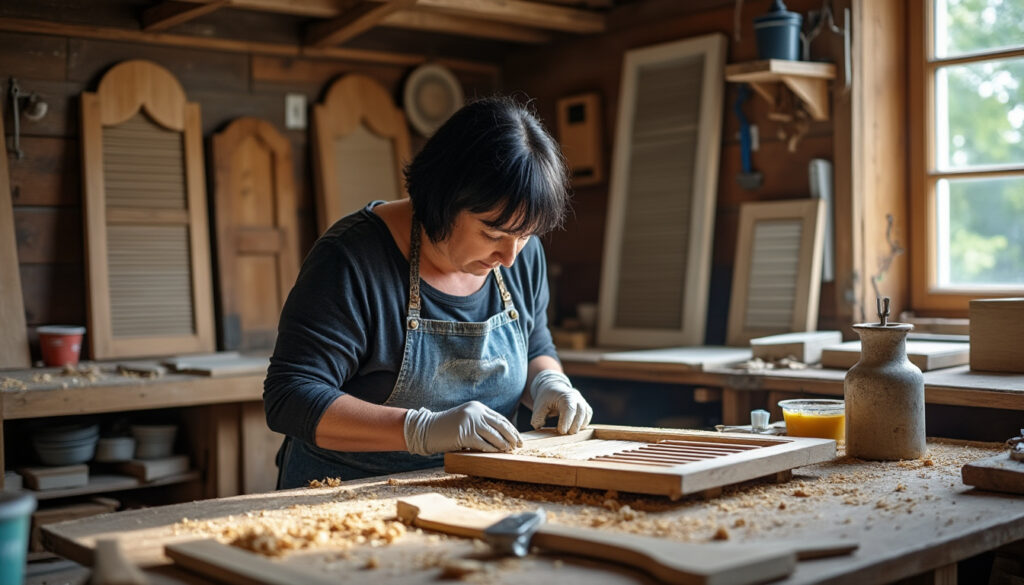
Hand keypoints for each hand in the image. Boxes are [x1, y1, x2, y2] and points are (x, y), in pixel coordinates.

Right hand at [404, 401, 521, 455]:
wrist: (427, 429)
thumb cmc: (446, 428)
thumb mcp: (465, 420)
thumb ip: (480, 423)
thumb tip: (501, 436)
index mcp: (477, 407)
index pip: (500, 418)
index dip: (511, 429)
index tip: (518, 438)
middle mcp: (475, 412)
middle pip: (500, 425)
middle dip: (512, 436)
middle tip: (519, 445)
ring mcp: (470, 422)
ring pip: (494, 435)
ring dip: (503, 444)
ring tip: (509, 451)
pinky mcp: (465, 434)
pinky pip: (483, 444)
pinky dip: (491, 450)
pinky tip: (497, 454)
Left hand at [529, 370, 592, 433]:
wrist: (554, 389)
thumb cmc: (547, 398)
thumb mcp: (539, 406)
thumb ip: (537, 417)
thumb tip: (539, 427)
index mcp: (565, 396)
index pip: (569, 408)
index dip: (567, 421)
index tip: (561, 431)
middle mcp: (576, 398)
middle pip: (581, 412)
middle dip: (574, 426)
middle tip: (565, 434)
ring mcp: (582, 402)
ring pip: (586, 415)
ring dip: (578, 426)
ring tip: (568, 432)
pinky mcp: (585, 408)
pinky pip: (588, 417)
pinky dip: (582, 424)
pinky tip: (573, 428)